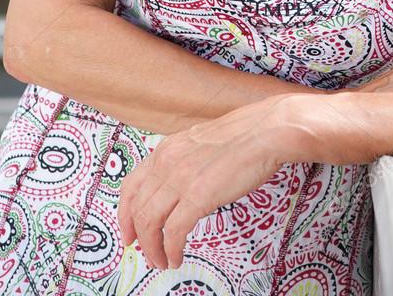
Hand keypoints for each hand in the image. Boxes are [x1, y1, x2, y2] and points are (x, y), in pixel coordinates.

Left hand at [117, 96, 293, 271]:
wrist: (267, 131)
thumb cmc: (245, 136)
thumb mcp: (201, 143)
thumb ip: (184, 161)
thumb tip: (179, 186)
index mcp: (167, 148)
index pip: (131, 185)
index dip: (125, 213)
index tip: (129, 231)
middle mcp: (167, 162)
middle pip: (137, 208)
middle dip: (138, 237)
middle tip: (145, 253)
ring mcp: (181, 178)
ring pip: (150, 223)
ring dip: (152, 248)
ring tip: (162, 261)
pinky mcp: (199, 195)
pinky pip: (174, 231)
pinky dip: (171, 249)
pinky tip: (177, 257)